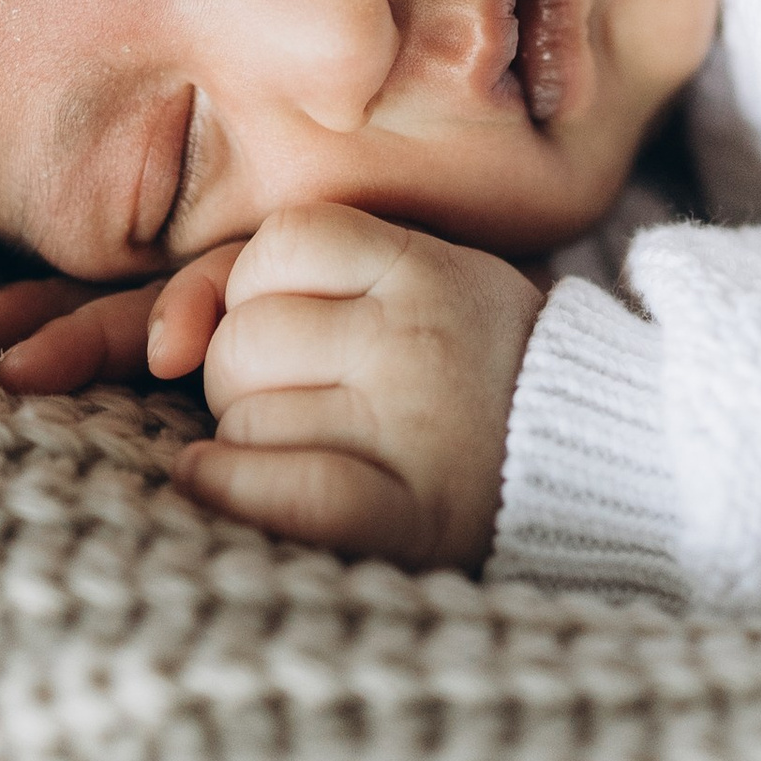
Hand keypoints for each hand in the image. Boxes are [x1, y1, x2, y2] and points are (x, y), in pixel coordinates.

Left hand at [0, 205, 545, 569]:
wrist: (602, 457)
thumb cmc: (468, 360)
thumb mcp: (401, 280)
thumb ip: (270, 277)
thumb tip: (158, 345)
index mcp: (420, 267)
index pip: (277, 246)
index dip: (256, 289)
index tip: (294, 323)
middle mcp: (416, 338)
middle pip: (244, 341)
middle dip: (240, 374)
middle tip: (300, 395)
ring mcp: (414, 426)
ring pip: (247, 419)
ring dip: (246, 439)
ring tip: (312, 443)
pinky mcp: (411, 515)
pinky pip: (287, 491)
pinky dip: (236, 490)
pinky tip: (219, 484)